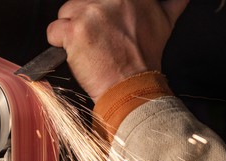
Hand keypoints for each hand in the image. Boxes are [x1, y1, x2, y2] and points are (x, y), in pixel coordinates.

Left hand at [47, 0, 188, 101]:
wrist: (131, 87)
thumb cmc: (143, 61)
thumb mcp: (164, 26)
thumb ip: (171, 4)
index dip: (98, 9)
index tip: (100, 23)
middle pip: (81, 1)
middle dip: (84, 20)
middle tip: (97, 40)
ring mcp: (92, 13)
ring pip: (66, 12)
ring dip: (71, 31)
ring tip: (88, 48)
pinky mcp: (75, 31)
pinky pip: (53, 31)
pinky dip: (58, 44)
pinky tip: (75, 54)